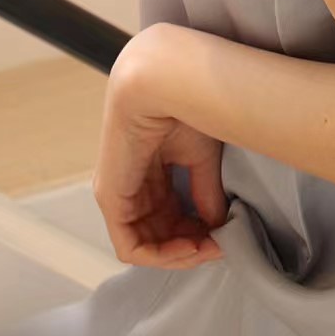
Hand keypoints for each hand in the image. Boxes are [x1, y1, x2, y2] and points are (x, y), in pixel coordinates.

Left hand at [92, 28, 226, 271]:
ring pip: (145, 245)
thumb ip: (206, 195)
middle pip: (159, 235)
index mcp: (149, 173)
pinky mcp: (109, 197)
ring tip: (208, 247)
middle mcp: (130, 186)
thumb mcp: (201, 159)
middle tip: (219, 246)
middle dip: (191, 247)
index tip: (225, 236)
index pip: (170, 218)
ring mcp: (116, 193)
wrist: (164, 80)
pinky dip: (161, 255)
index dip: (199, 234)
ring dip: (179, 254)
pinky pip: (130, 245)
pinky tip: (190, 246)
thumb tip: (217, 229)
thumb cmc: (183, 105)